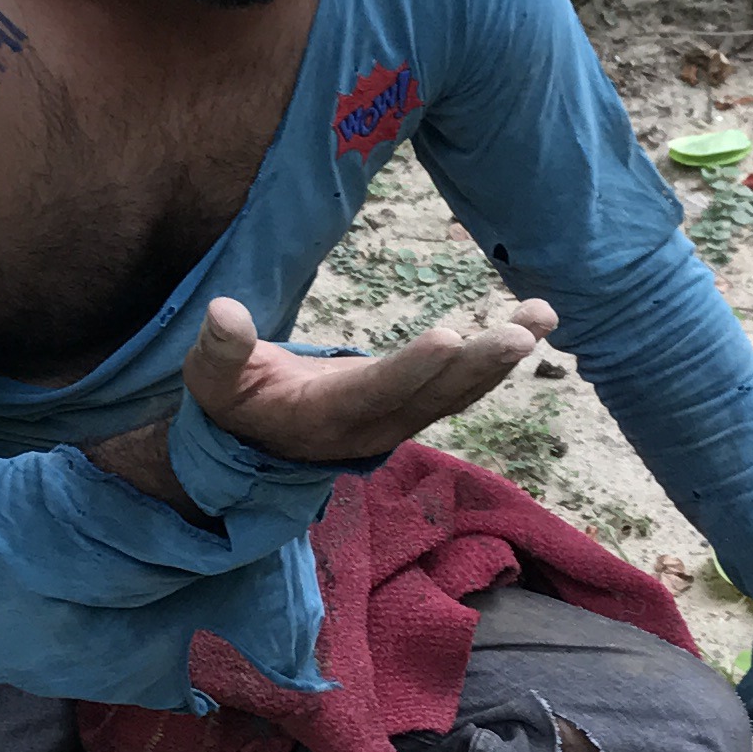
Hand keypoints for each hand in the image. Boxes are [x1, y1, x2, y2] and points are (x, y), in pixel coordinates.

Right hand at [185, 291, 558, 466]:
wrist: (254, 441)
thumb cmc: (232, 400)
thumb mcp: (210, 379)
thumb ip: (219, 349)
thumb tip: (224, 311)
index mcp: (322, 417)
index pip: (373, 393)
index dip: (411, 370)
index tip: (448, 338)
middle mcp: (371, 426)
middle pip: (432, 399)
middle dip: (477, 366)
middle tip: (519, 333)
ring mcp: (398, 419)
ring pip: (457, 394)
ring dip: (501, 358)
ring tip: (542, 314)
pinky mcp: (414, 406)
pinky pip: (462, 384)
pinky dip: (497, 357)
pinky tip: (535, 322)